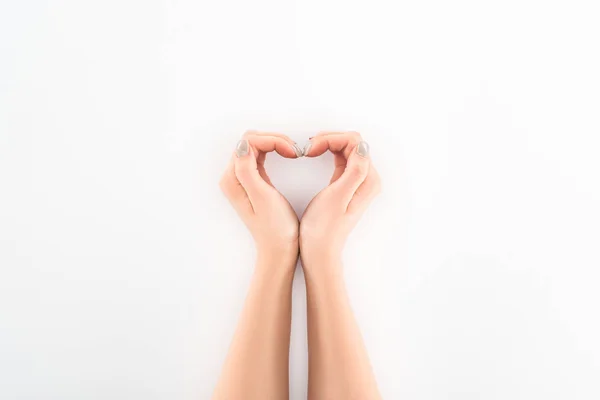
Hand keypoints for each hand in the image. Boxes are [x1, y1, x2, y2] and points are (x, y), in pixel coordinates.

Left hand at [220, 131, 303, 262]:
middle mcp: (233, 177)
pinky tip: (287, 156)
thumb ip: (248, 170)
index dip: (273, 140)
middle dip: (274, 139)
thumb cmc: (275, 228)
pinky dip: (275, 150)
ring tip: (293, 153)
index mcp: (232, 179)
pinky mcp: (253, 181)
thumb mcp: (262, 197)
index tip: (293, 152)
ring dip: (275, 143)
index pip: (249, 142)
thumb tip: (242, 144)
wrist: (280, 249)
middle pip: (251, 141)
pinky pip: (260, 155)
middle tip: (295, 151)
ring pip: (256, 146)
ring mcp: (242, 179)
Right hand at [300, 132, 380, 269]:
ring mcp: (357, 181)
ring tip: (308, 151)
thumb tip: (362, 146)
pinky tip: (313, 155)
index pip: (354, 141)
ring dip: (327, 143)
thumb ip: (353, 170)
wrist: (319, 251)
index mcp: (367, 179)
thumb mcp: (337, 197)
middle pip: (351, 142)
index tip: (310, 149)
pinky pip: (340, 158)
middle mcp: (366, 178)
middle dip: (329, 138)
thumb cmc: (323, 228)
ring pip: (345, 148)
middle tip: (307, 148)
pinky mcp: (346, 184)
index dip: (331, 138)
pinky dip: (327, 151)